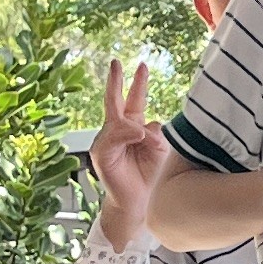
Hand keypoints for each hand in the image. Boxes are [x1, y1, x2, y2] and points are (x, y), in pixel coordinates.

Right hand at [90, 58, 169, 243]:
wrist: (139, 202)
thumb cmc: (149, 175)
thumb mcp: (160, 150)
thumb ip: (155, 134)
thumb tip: (147, 126)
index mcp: (132, 127)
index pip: (134, 100)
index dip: (138, 83)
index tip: (142, 66)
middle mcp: (117, 131)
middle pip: (115, 101)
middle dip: (115, 80)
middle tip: (116, 62)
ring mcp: (107, 141)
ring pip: (120, 121)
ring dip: (135, 128)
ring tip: (145, 141)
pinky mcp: (102, 152)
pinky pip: (114, 135)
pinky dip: (128, 134)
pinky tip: (137, 137)